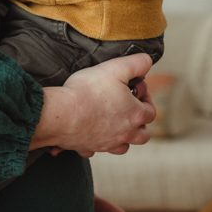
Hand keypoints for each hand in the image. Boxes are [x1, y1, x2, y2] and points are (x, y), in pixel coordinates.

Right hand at [32, 54, 155, 157]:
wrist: (60, 113)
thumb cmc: (88, 91)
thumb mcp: (116, 67)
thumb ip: (137, 63)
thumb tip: (148, 61)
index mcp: (135, 115)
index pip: (150, 111)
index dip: (145, 98)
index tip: (134, 89)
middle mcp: (124, 134)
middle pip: (142, 135)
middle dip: (139, 123)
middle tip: (127, 109)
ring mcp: (106, 143)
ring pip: (122, 147)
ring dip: (122, 137)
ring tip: (112, 125)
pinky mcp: (87, 147)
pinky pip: (94, 150)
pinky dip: (94, 144)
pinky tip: (88, 134)